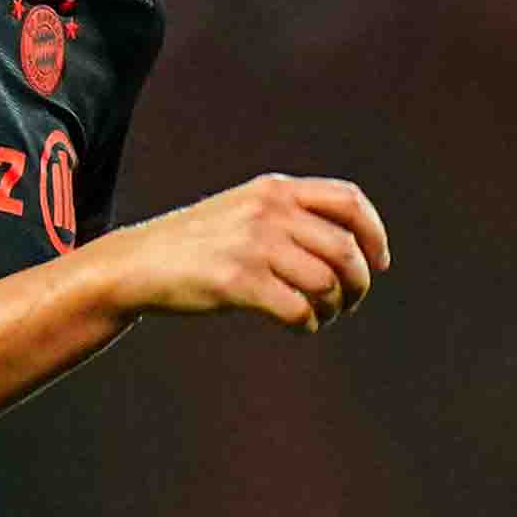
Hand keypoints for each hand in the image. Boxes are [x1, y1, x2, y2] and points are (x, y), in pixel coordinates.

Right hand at [100, 174, 390, 330]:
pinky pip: (299, 309)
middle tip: (351, 301)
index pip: (349, 202)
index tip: (378, 263)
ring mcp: (253, 246)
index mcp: (275, 189)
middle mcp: (268, 212)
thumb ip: (289, 214)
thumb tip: (350, 246)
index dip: (374, 234)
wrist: (138, 263)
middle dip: (359, 282)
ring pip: (327, 282)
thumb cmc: (195, 244)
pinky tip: (301, 327)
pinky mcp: (238, 282)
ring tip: (323, 315)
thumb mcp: (244, 209)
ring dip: (335, 307)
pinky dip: (309, 324)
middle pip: (345, 248)